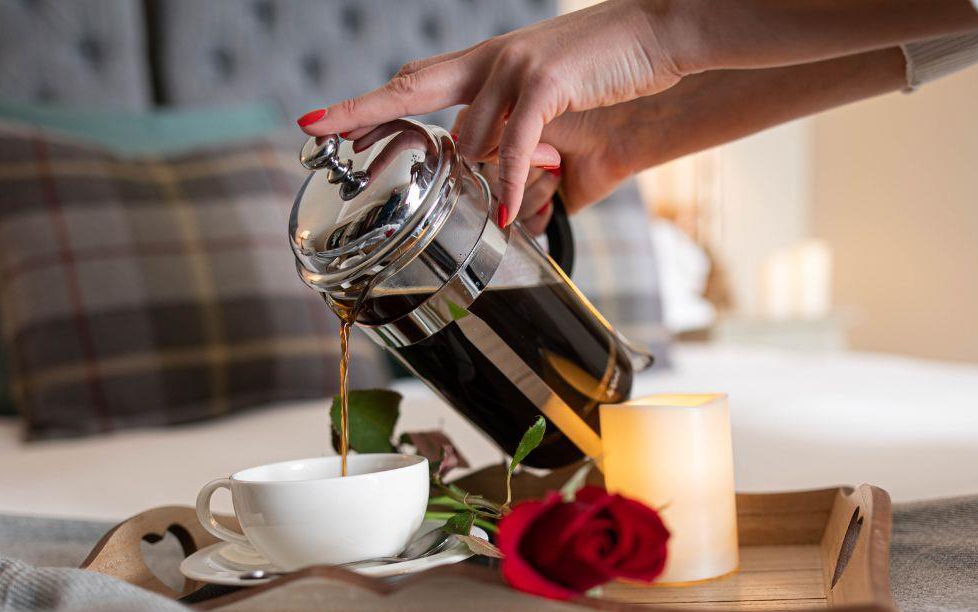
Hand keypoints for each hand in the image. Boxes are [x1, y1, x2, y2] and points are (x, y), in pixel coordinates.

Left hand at [297, 0, 683, 224]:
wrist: (661, 33)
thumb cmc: (613, 74)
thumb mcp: (557, 112)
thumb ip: (522, 147)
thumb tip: (506, 198)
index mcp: (487, 63)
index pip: (412, 83)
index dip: (364, 104)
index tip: (316, 121)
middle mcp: (490, 60)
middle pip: (414, 93)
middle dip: (365, 116)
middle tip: (318, 135)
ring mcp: (512, 67)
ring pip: (471, 138)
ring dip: (485, 176)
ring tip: (503, 203)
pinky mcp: (544, 82)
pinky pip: (511, 145)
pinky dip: (507, 181)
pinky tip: (504, 212)